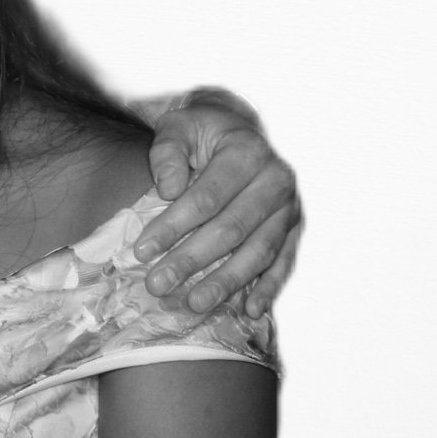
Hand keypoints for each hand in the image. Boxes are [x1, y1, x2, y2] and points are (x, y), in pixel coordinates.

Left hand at [132, 87, 301, 315]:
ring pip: (258, 251)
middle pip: (230, 229)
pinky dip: (269, 288)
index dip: (173, 226)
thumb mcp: (177, 126)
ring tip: (195, 304)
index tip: (141, 251)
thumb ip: (167, 152)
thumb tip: (167, 189)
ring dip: (227, 282)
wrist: (238, 127)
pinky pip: (284, 261)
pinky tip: (251, 312)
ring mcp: (290, 206)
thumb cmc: (200, 130)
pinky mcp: (295, 227)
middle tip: (157, 285)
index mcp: (247, 152)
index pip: (206, 198)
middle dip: (191, 260)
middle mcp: (276, 179)